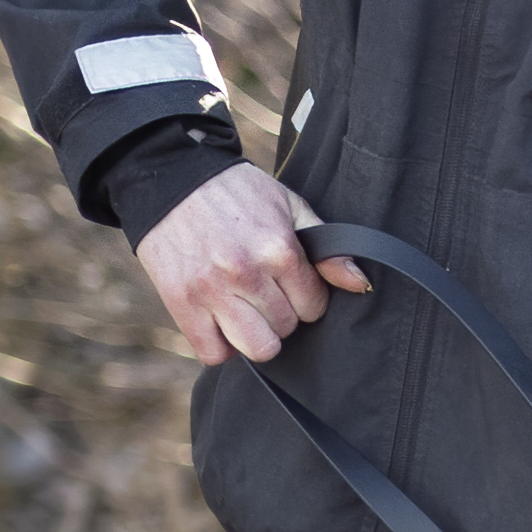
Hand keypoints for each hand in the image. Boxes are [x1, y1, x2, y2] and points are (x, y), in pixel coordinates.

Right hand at [136, 162, 367, 363]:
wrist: (171, 178)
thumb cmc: (236, 193)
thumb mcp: (288, 206)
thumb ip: (327, 247)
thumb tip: (359, 283)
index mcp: (278, 249)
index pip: (314, 306)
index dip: (306, 297)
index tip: (289, 283)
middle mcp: (246, 272)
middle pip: (287, 329)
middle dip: (281, 314)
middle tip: (264, 291)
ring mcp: (211, 290)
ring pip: (257, 348)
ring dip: (256, 335)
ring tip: (246, 310)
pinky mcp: (180, 302)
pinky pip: (213, 353)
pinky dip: (221, 346)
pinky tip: (222, 322)